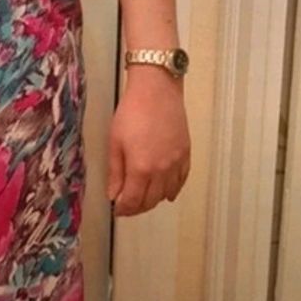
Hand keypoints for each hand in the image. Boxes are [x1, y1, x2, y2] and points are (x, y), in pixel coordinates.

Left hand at [106, 66, 190, 215]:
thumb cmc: (131, 112)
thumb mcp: (115, 142)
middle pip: (150, 201)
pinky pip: (181, 181)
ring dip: (153, 200)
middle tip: (127, 206)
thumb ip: (115, 172)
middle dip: (137, 207)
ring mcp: (176, 163)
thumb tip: (114, 195)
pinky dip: (172, 189)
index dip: (123, 209)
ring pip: (166, 194)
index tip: (116, 209)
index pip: (133, 201)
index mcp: (141, 168)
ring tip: (143, 197)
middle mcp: (162, 170)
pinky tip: (165, 192)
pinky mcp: (186, 155)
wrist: (157, 90)